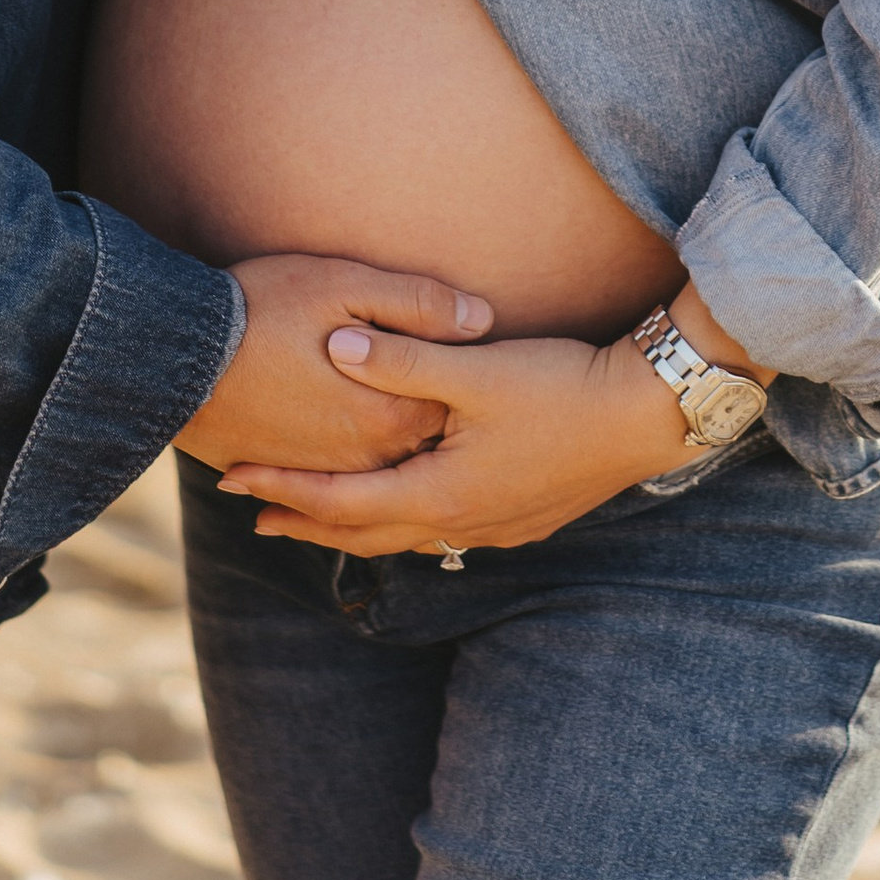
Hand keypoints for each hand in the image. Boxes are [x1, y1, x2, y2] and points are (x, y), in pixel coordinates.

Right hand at [178, 254, 494, 477]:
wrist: (173, 355)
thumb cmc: (261, 308)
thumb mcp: (344, 285)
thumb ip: (417, 304)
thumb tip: (481, 319)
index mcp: (391, 415)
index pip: (456, 404)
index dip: (463, 376)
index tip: (469, 355)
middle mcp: (366, 459)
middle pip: (423, 440)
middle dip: (436, 414)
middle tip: (447, 387)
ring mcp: (327, 474)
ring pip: (385, 462)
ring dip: (396, 440)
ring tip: (399, 404)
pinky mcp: (292, 477)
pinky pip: (341, 477)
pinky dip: (356, 459)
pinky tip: (355, 429)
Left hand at [222, 318, 692, 555]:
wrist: (644, 418)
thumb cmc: (560, 387)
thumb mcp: (475, 368)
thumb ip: (402, 359)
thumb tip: (333, 343)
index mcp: (440, 493)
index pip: (340, 502)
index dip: (283, 490)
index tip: (235, 479)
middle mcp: (461, 524)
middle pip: (364, 532)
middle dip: (306, 522)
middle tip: (253, 516)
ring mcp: (493, 529)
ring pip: (404, 537)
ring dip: (354, 525)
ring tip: (315, 516)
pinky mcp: (519, 521)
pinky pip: (440, 532)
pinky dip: (402, 521)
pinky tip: (403, 508)